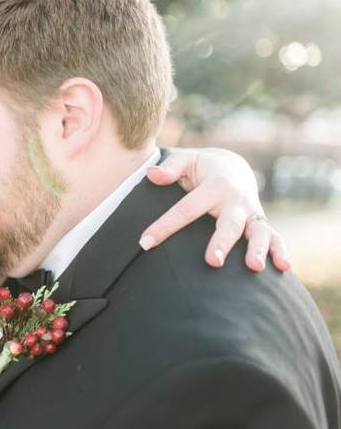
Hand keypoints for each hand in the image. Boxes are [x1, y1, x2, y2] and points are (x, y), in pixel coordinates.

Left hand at [139, 147, 290, 272]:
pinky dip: (280, 251)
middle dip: (222, 242)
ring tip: (254, 267)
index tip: (145, 243)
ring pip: (257, 232)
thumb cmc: (202, 168)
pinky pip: (274, 238)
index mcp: (215, 185)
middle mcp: (236, 200)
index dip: (165, 226)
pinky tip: (283, 267)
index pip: (186, 209)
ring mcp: (251, 214)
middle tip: (213, 261)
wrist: (234, 168)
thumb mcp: (186, 160)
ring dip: (257, 249)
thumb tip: (153, 174)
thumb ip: (171, 167)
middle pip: (228, 224)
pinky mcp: (260, 224)